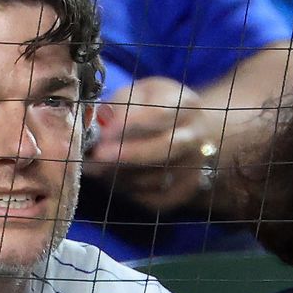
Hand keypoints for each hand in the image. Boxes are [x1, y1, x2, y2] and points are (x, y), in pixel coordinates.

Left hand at [84, 78, 223, 213]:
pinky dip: (131, 192)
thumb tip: (101, 127)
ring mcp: (194, 166)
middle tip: (97, 156)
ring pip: (155, 177)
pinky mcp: (186, 190)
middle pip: (164, 148)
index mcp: (185, 105)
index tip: (105, 132)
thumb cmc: (154, 108)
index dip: (131, 123)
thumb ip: (119, 105)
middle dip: (128, 154)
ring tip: (98, 167)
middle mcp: (194, 136)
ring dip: (122, 175)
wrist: (190, 131)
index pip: (159, 114)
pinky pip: (155, 198)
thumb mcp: (138, 94)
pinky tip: (116, 180)